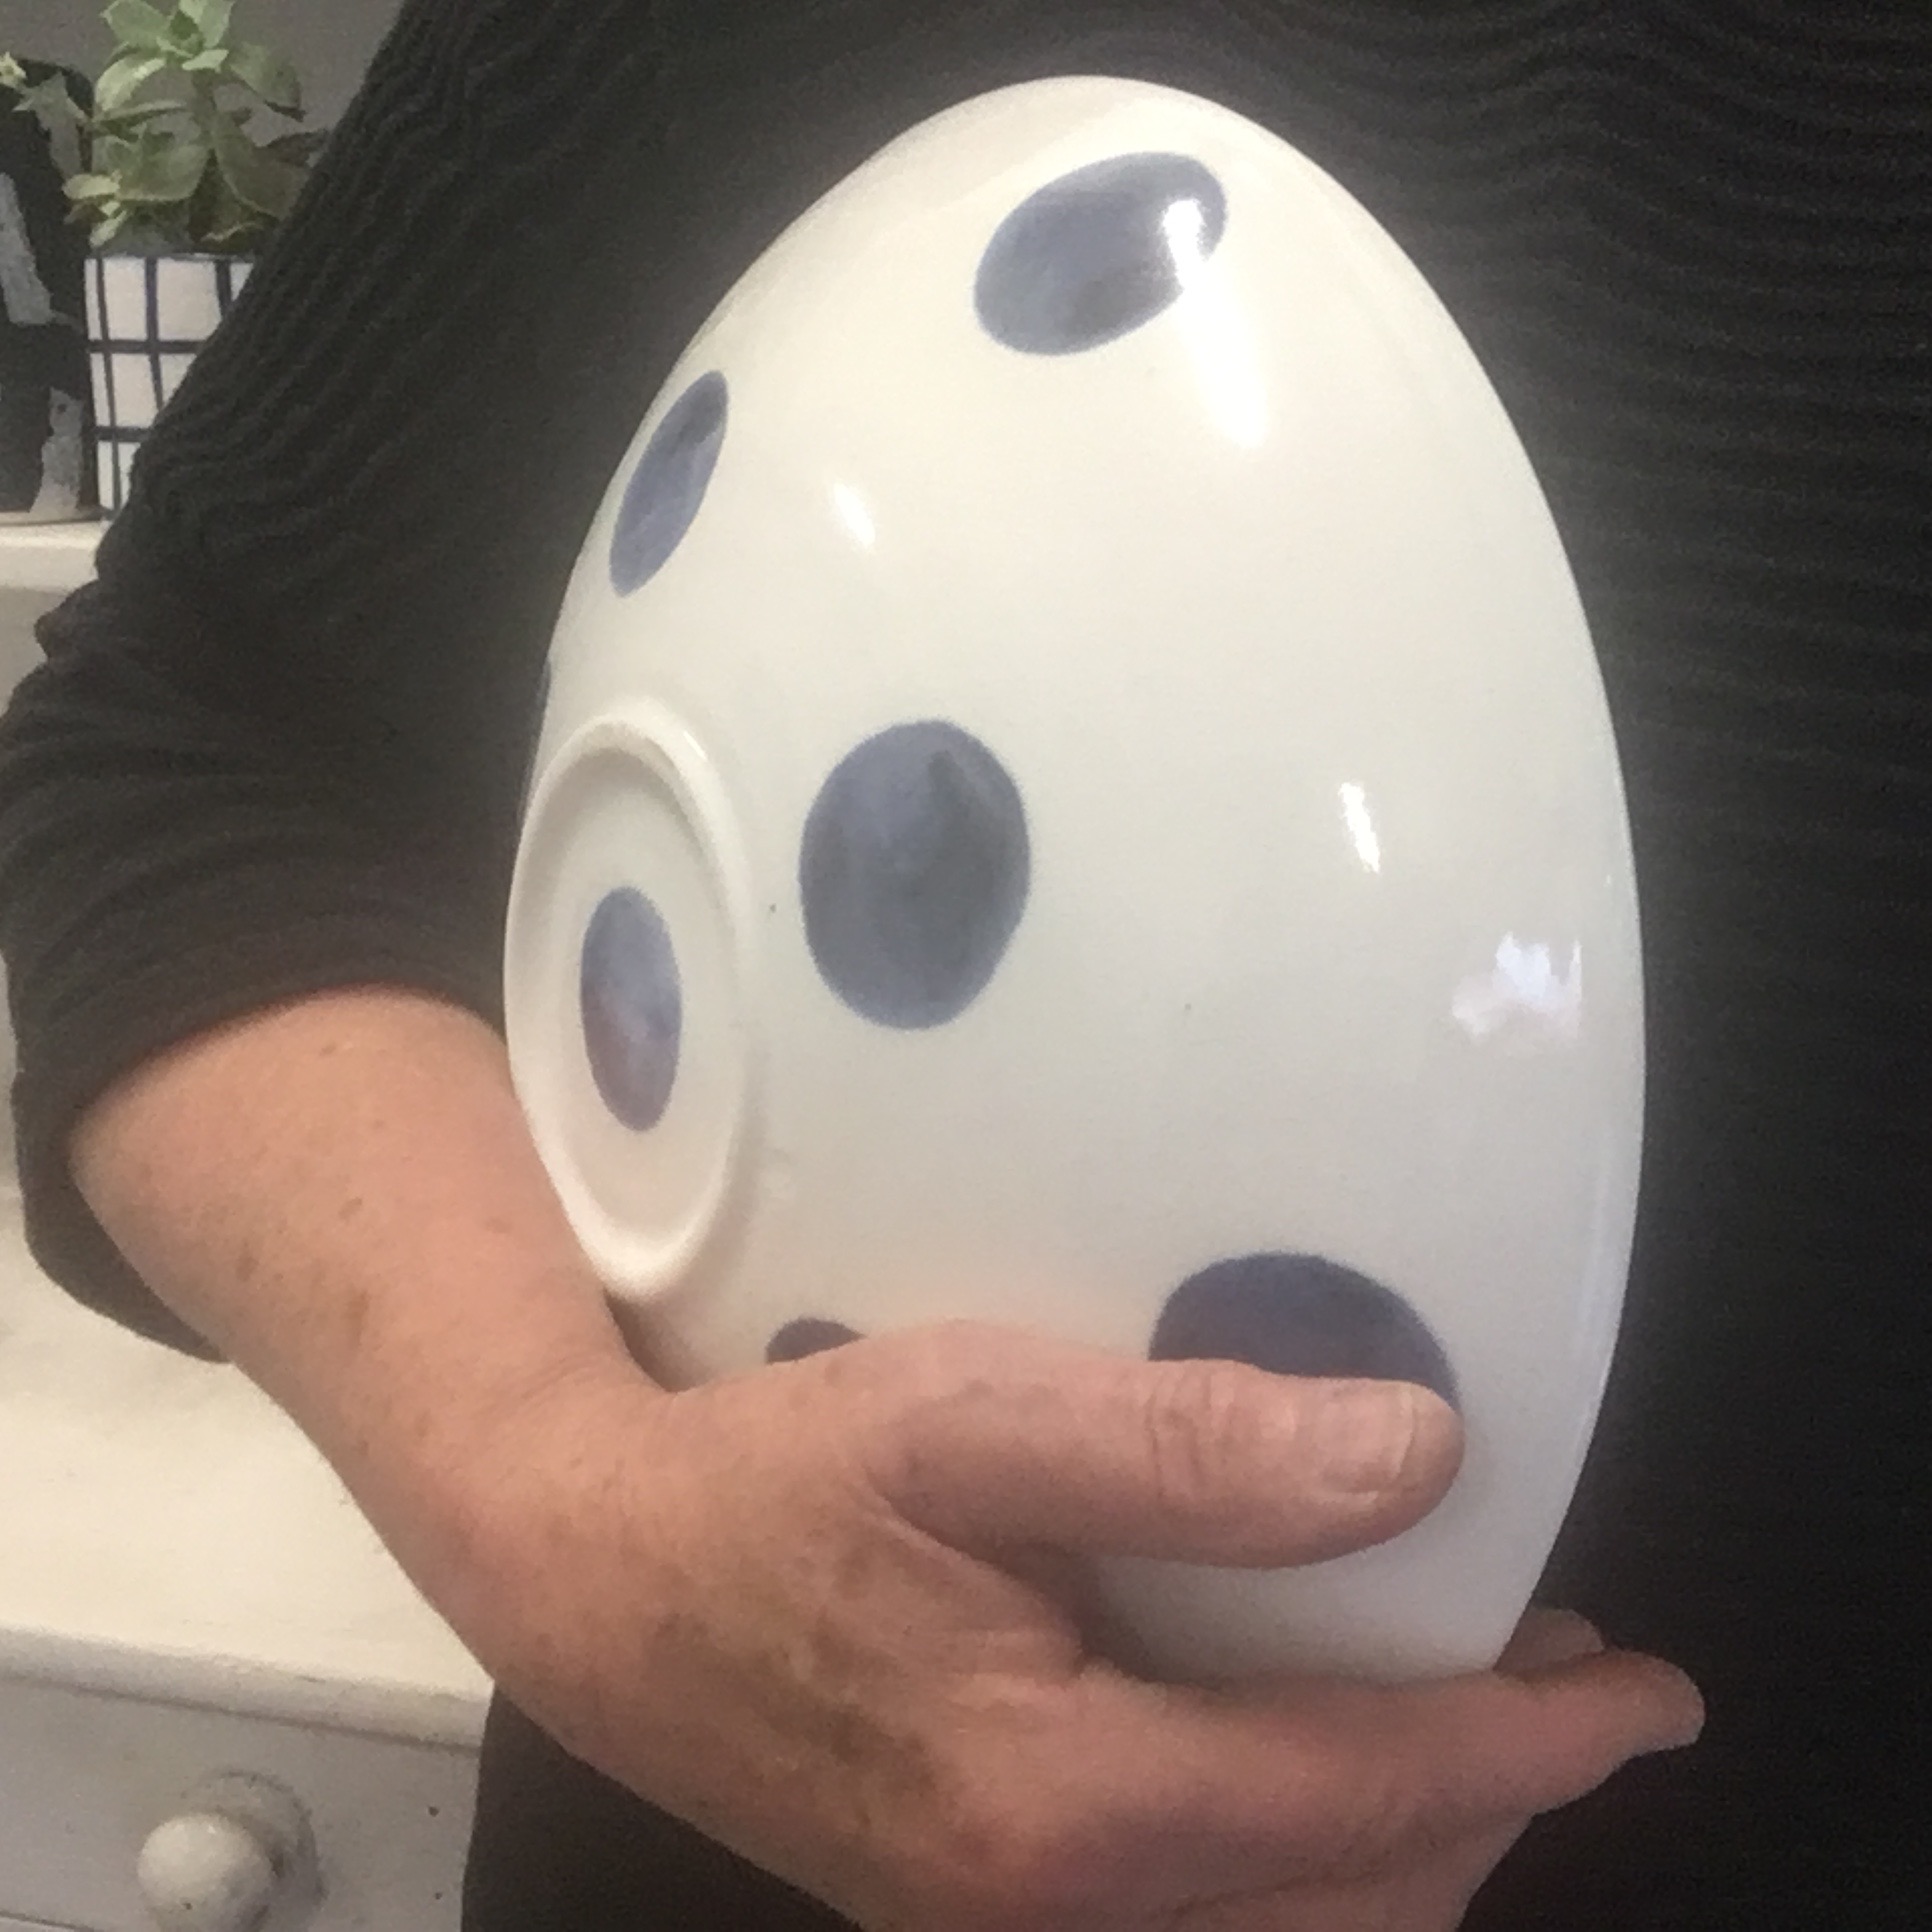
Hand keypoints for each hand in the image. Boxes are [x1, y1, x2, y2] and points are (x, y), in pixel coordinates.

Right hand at [432, 1321, 1701, 1929]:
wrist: (591, 1571)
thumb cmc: (768, 1479)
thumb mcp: (969, 1419)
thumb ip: (1191, 1448)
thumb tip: (1417, 1458)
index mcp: (1058, 1806)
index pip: (1361, 1795)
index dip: (1523, 1744)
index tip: (1641, 1694)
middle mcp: (1044, 1916)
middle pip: (1348, 1909)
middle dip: (1484, 1806)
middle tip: (1555, 1682)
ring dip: (1400, 1844)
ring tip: (1458, 1720)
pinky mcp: (971, 1905)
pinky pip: (1200, 1929)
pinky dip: (1300, 1864)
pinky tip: (1300, 1761)